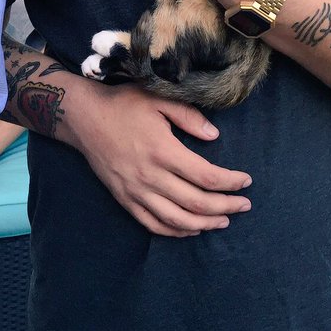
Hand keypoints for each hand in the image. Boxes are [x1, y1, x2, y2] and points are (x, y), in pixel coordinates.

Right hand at [70, 79, 252, 236]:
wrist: (84, 118)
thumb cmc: (123, 104)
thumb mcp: (157, 99)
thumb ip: (189, 115)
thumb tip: (215, 136)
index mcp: (162, 150)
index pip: (206, 176)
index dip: (231, 183)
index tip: (246, 181)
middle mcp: (151, 176)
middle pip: (197, 203)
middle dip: (226, 207)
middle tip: (244, 205)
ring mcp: (136, 191)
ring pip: (178, 220)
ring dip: (205, 224)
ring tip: (224, 220)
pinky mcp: (125, 199)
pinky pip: (154, 224)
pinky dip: (176, 231)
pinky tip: (191, 229)